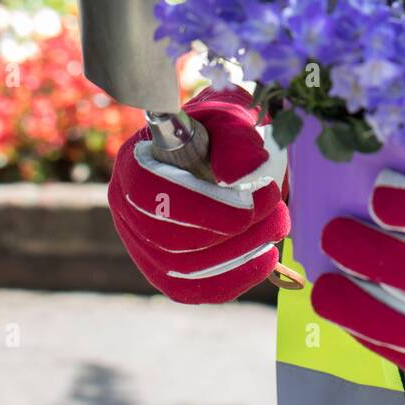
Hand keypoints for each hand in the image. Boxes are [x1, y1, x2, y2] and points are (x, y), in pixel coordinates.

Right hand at [108, 85, 290, 303]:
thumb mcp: (230, 116)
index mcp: (133, 163)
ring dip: (240, 253)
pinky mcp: (161, 270)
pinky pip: (190, 288)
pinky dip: (231, 279)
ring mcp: (139, 244)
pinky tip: (264, 260)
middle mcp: (125, 208)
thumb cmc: (221, 128)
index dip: (206, 205)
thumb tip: (241, 173)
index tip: (260, 197)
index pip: (151, 194)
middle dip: (232, 231)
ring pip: (182, 269)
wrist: (219, 147)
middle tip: (278, 212)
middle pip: (168, 239)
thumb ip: (235, 137)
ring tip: (278, 227)